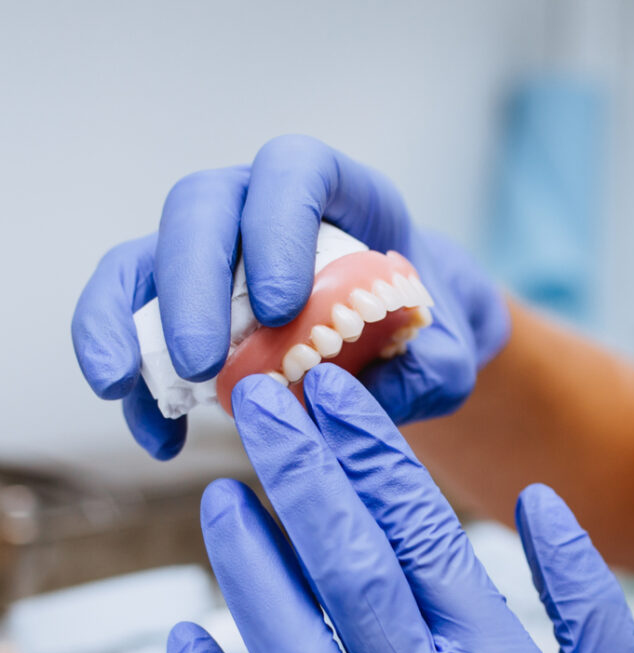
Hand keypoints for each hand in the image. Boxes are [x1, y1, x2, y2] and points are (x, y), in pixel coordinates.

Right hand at [71, 135, 509, 459]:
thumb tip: (359, 401)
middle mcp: (257, 209)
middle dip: (191, 285)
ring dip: (123, 323)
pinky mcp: (179, 305)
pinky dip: (134, 382)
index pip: (293, 171)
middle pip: (200, 209)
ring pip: (143, 260)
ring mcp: (209, 255)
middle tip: (203, 364)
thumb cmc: (422, 330)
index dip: (277, 225)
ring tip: (125, 389)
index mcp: (334, 194)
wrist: (401, 341)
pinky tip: (159, 437)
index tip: (280, 305)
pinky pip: (131, 326)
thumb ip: (428, 370)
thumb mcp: (446, 354)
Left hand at [168, 365, 633, 652]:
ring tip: (222, 497)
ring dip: (247, 567)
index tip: (335, 398)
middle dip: (299, 475)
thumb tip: (538, 499)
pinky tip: (187, 634)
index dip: (371, 457)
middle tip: (261, 406)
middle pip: (347, 571)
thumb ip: (586, 586)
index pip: (421, 534)